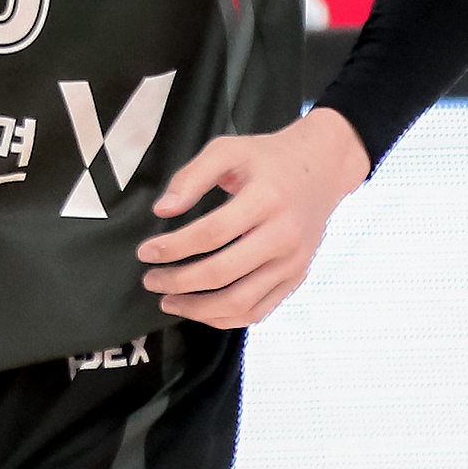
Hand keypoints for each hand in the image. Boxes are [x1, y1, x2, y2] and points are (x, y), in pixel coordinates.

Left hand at [136, 106, 369, 328]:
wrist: (321, 169)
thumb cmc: (268, 159)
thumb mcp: (228, 150)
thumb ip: (192, 176)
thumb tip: (163, 210)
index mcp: (267, 199)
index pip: (212, 233)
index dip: (173, 247)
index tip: (146, 252)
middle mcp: (284, 235)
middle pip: (223, 273)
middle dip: (178, 281)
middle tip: (151, 279)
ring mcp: (293, 262)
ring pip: (240, 302)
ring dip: (197, 308)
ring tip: (168, 301)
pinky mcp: (296, 278)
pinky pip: (258, 311)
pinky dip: (224, 318)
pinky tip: (200, 309)